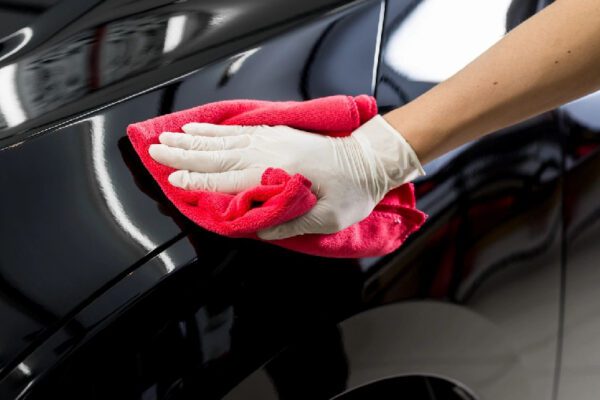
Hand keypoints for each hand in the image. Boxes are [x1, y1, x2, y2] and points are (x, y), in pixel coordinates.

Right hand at [148, 115, 424, 239]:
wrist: (370, 158)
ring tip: (167, 138)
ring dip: (192, 139)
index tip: (171, 182)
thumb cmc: (352, 191)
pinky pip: (238, 130)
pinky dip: (215, 129)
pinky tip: (200, 127)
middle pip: (216, 155)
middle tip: (153, 151)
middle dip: (183, 155)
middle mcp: (269, 153)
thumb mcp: (326, 219)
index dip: (197, 183)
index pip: (227, 181)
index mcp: (277, 175)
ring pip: (222, 140)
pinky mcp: (276, 133)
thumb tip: (255, 228)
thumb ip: (288, 223)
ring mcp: (271, 139)